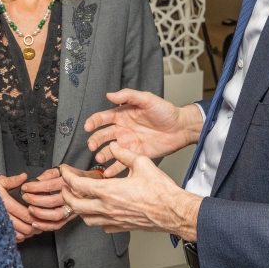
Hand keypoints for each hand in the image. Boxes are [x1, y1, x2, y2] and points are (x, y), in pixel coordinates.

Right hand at [0, 173, 41, 241]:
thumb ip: (12, 180)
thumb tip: (24, 177)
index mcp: (5, 204)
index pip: (25, 214)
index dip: (36, 217)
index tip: (42, 215)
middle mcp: (3, 216)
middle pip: (24, 227)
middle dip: (34, 226)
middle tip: (41, 223)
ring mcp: (0, 226)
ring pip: (19, 234)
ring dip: (28, 233)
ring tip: (34, 228)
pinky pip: (11, 238)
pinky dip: (19, 237)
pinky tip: (23, 232)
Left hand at [19, 167, 92, 231]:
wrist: (92, 185)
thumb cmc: (75, 176)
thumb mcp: (64, 169)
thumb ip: (49, 174)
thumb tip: (35, 180)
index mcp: (69, 182)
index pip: (49, 185)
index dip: (34, 187)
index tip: (25, 187)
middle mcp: (72, 196)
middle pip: (51, 201)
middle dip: (35, 200)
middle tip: (25, 197)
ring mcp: (72, 208)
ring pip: (55, 215)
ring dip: (40, 214)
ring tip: (30, 210)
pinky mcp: (71, 217)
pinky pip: (58, 224)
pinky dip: (46, 226)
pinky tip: (35, 223)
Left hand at [60, 143, 201, 241]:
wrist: (173, 211)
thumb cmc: (161, 191)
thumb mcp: (142, 163)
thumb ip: (124, 154)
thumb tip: (114, 147)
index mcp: (109, 191)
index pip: (78, 185)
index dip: (67, 177)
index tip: (65, 171)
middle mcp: (108, 207)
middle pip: (75, 205)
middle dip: (66, 195)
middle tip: (66, 187)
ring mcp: (114, 220)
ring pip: (86, 218)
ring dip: (79, 208)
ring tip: (80, 199)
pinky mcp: (122, 227)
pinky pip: (102, 225)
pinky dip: (96, 218)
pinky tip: (100, 211)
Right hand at [86, 89, 202, 175]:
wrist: (181, 128)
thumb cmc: (165, 111)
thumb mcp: (147, 99)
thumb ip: (128, 96)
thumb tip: (109, 94)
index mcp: (122, 115)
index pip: (102, 118)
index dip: (93, 122)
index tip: (88, 127)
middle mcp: (122, 129)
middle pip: (103, 136)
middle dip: (95, 140)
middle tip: (92, 145)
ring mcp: (128, 143)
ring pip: (110, 150)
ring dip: (102, 154)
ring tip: (100, 158)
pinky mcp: (135, 155)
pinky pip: (121, 162)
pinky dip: (113, 168)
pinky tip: (107, 173)